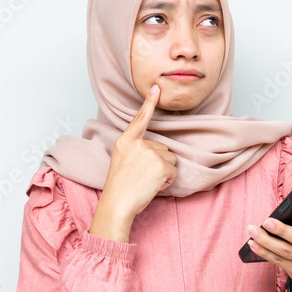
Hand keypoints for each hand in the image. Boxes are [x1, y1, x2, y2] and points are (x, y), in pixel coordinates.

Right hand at [100, 83, 178, 218]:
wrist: (117, 204)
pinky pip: (174, 172)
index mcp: (125, 141)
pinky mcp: (160, 164)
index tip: (156, 87)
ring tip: (147, 182)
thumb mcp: (122, 161)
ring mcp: (149, 153)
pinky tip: (153, 186)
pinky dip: (167, 181)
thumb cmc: (120, 187)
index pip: (140, 119)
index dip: (149, 103)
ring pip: (170, 160)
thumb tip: (159, 150)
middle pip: (162, 148)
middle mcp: (137, 143)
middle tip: (142, 177)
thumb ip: (136, 151)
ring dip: (164, 172)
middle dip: (158, 163)